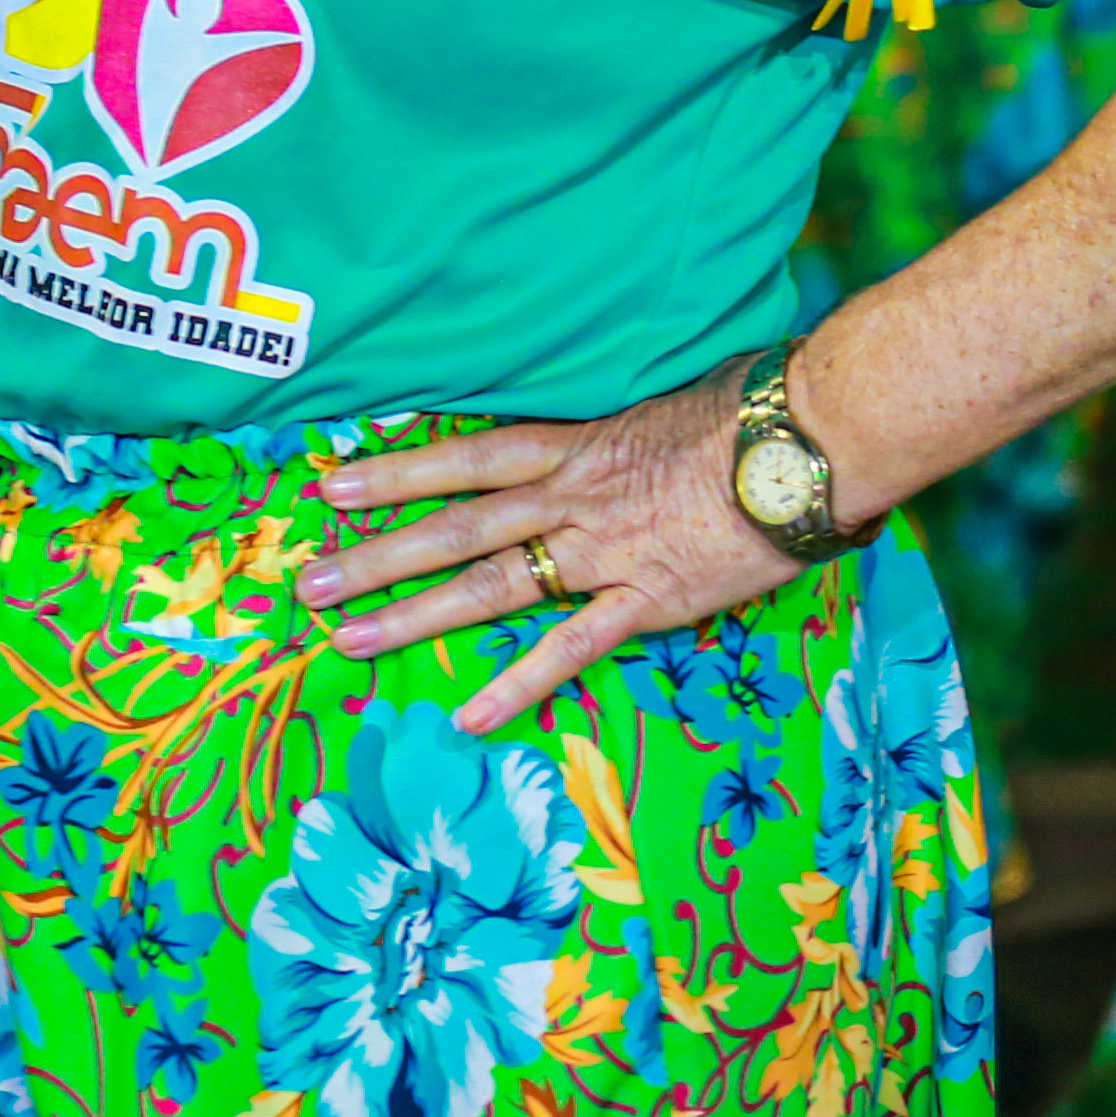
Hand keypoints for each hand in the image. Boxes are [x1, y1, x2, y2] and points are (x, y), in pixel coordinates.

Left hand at [293, 354, 817, 733]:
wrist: (810, 442)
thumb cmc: (754, 409)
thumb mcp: (670, 400)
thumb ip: (627, 425)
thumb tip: (619, 428)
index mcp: (577, 445)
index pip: (466, 456)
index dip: (396, 468)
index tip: (333, 481)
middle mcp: (574, 497)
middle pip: (454, 524)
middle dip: (375, 551)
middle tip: (306, 579)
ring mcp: (605, 551)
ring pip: (490, 583)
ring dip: (412, 611)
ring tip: (345, 635)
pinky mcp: (647, 599)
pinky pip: (571, 648)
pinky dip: (519, 684)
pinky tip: (469, 716)